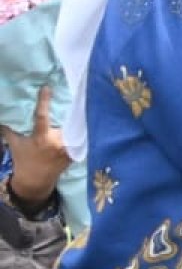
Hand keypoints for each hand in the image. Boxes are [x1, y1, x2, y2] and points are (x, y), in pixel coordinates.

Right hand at [2, 86, 71, 205]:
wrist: (36, 181)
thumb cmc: (23, 159)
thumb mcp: (15, 142)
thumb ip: (9, 128)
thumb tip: (2, 111)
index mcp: (41, 138)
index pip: (42, 116)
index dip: (44, 101)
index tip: (47, 88)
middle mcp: (57, 142)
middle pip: (65, 119)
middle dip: (68, 106)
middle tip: (73, 88)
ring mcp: (68, 148)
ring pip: (75, 127)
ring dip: (77, 116)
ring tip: (82, 99)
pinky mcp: (76, 152)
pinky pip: (80, 136)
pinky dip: (81, 128)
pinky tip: (86, 116)